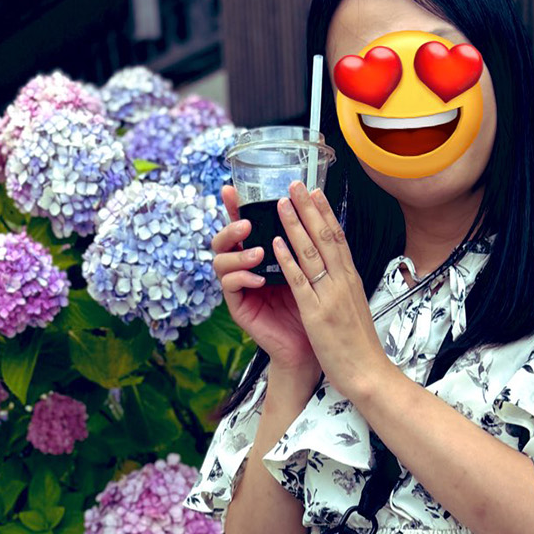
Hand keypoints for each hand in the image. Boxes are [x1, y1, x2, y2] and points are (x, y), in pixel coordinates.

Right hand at [211, 185, 320, 381]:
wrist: (311, 343)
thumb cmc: (312, 303)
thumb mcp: (308, 265)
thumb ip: (300, 238)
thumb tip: (308, 199)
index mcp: (260, 251)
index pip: (243, 224)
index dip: (234, 206)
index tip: (231, 189)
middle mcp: (245, 266)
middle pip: (223, 239)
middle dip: (230, 228)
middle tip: (246, 225)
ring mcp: (239, 286)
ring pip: (220, 260)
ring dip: (238, 254)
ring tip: (259, 253)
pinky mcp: (238, 306)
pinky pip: (229, 286)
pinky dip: (242, 279)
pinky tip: (259, 280)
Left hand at [271, 181, 390, 403]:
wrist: (368, 374)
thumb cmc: (360, 348)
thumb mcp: (355, 310)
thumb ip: (344, 290)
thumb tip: (338, 274)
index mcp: (351, 281)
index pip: (339, 239)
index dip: (326, 214)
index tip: (316, 193)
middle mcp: (342, 283)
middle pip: (325, 237)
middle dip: (309, 208)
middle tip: (295, 184)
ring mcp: (330, 297)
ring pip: (311, 253)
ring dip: (295, 225)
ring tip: (281, 202)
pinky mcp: (316, 314)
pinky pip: (300, 282)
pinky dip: (288, 260)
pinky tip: (276, 243)